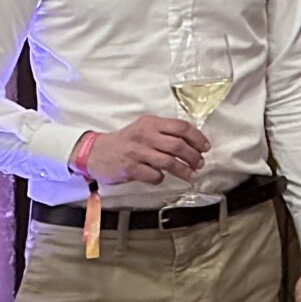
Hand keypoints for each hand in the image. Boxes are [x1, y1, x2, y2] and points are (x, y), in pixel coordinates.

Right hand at [83, 114, 208, 185]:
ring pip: (169, 162)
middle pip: (178, 145)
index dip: (197, 138)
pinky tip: (161, 178)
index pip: (182, 127)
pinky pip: (154, 176)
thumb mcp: (144, 129)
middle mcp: (145, 135)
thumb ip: (164, 132)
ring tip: (190, 174)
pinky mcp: (130, 168)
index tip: (205, 147)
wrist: (95, 152)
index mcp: (151, 123)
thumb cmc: (125, 142)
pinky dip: (161, 178)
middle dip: (194, 156)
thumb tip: (192, 142)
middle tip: (199, 163)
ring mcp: (137, 152)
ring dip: (183, 170)